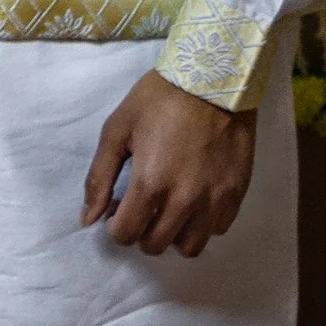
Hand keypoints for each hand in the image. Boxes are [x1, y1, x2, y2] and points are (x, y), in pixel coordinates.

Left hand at [83, 70, 258, 257]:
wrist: (215, 79)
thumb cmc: (160, 100)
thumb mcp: (117, 130)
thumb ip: (99, 178)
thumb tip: (87, 219)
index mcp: (150, 183)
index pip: (126, 234)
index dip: (116, 226)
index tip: (118, 209)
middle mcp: (185, 199)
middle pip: (156, 245)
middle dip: (141, 233)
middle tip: (142, 209)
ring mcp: (215, 198)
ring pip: (191, 246)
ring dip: (174, 235)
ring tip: (169, 211)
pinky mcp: (237, 192)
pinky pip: (218, 228)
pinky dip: (203, 223)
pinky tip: (195, 202)